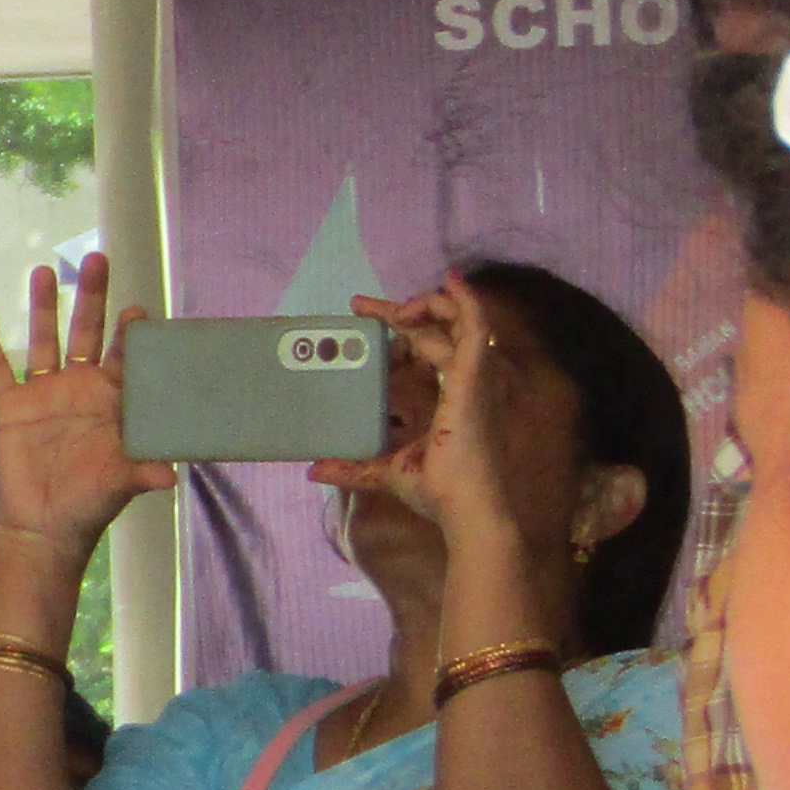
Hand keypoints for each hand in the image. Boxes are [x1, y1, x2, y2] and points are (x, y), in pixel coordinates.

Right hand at [0, 256, 174, 555]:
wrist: (44, 524)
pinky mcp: (11, 406)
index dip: (130, 334)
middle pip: (86, 333)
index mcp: (111, 401)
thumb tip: (171, 475)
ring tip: (44, 272)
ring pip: (44, 340)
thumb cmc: (90, 502)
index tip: (137, 311)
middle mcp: (79, 388)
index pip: (123, 357)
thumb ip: (142, 470)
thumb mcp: (121, 483)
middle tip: (98, 259)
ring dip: (44, 307)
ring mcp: (44, 394)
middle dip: (92, 298)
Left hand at [316, 280, 530, 559]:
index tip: (366, 318)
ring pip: (456, 323)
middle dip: (402, 313)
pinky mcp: (475, 376)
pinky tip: (451, 282)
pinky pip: (475, 328)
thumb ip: (353, 468)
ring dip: (426, 304)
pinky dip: (467, 303)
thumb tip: (314, 470)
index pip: (428, 351)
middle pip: (437, 332)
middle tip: (362, 306)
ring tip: (390, 305)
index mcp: (450, 399)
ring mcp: (474, 378)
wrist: (466, 507)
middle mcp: (466, 383)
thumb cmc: (437, 491)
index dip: (401, 331)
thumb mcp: (386, 471)